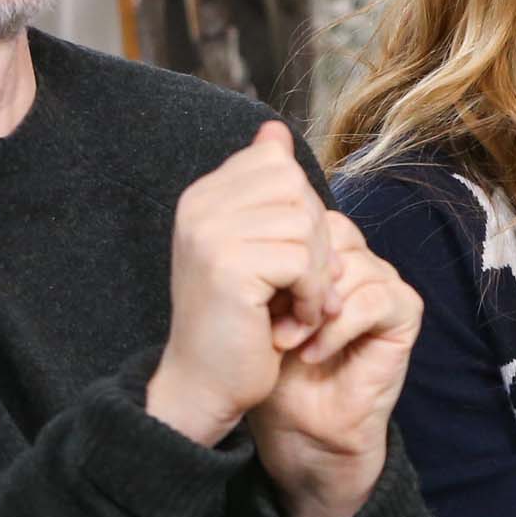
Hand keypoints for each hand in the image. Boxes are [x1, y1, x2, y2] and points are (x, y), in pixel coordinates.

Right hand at [148, 123, 329, 444]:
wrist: (205, 386)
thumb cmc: (237, 323)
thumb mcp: (254, 248)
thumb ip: (266, 193)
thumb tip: (276, 130)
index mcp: (203, 197)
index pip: (277, 162)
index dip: (302, 210)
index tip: (292, 258)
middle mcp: (199, 206)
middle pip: (296, 187)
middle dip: (315, 240)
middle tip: (304, 288)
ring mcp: (209, 234)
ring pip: (304, 223)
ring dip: (316, 274)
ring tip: (298, 308)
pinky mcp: (227, 266)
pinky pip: (301, 260)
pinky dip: (311, 297)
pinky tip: (293, 324)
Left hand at [250, 212, 423, 516]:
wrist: (297, 425)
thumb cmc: (274, 366)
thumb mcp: (258, 303)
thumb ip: (263, 258)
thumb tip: (252, 217)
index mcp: (326, 252)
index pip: (310, 218)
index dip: (281, 252)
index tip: (252, 290)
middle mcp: (359, 261)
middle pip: (333, 238)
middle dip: (297, 278)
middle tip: (269, 316)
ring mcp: (385, 284)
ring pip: (352, 267)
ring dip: (313, 308)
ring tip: (285, 340)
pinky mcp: (404, 314)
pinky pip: (374, 299)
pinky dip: (337, 327)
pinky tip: (312, 353)